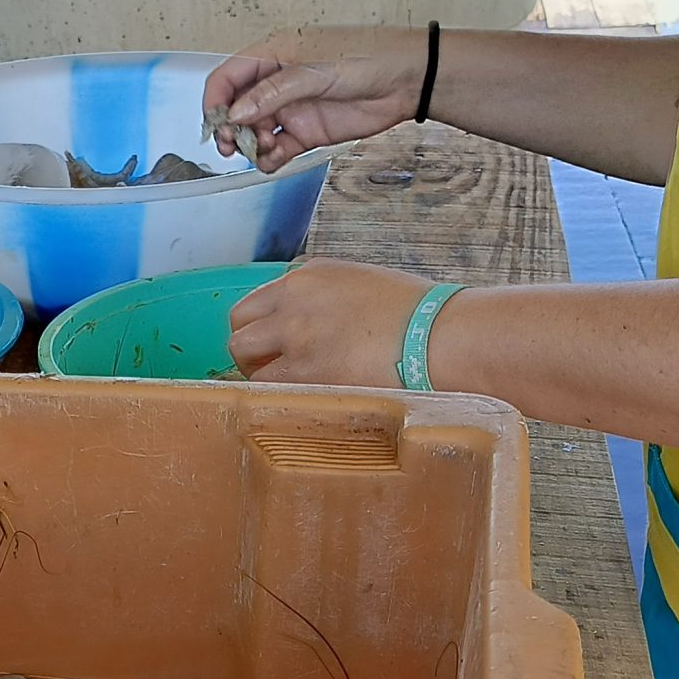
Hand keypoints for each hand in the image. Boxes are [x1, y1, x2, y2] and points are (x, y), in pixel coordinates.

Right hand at [203, 28, 429, 171]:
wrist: (405, 80)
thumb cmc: (367, 58)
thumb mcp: (313, 72)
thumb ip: (272, 94)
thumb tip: (237, 113)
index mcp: (272, 56)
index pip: (228, 78)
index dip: (216, 101)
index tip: (216, 124)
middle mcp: (277, 84)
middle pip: (237, 110)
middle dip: (231, 129)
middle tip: (234, 145)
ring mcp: (291, 109)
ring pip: (255, 133)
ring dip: (252, 146)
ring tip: (264, 148)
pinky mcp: (306, 132)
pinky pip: (277, 149)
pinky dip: (269, 159)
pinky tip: (273, 160)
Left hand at [228, 259, 436, 387]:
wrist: (439, 338)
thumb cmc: (419, 316)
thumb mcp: (364, 285)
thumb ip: (327, 298)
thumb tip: (311, 320)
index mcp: (310, 276)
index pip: (258, 301)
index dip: (263, 328)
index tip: (275, 345)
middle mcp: (294, 300)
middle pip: (239, 327)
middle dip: (251, 350)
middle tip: (274, 370)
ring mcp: (294, 336)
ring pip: (244, 358)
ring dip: (259, 375)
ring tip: (288, 389)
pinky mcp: (303, 373)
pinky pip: (265, 388)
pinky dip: (272, 396)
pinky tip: (296, 402)